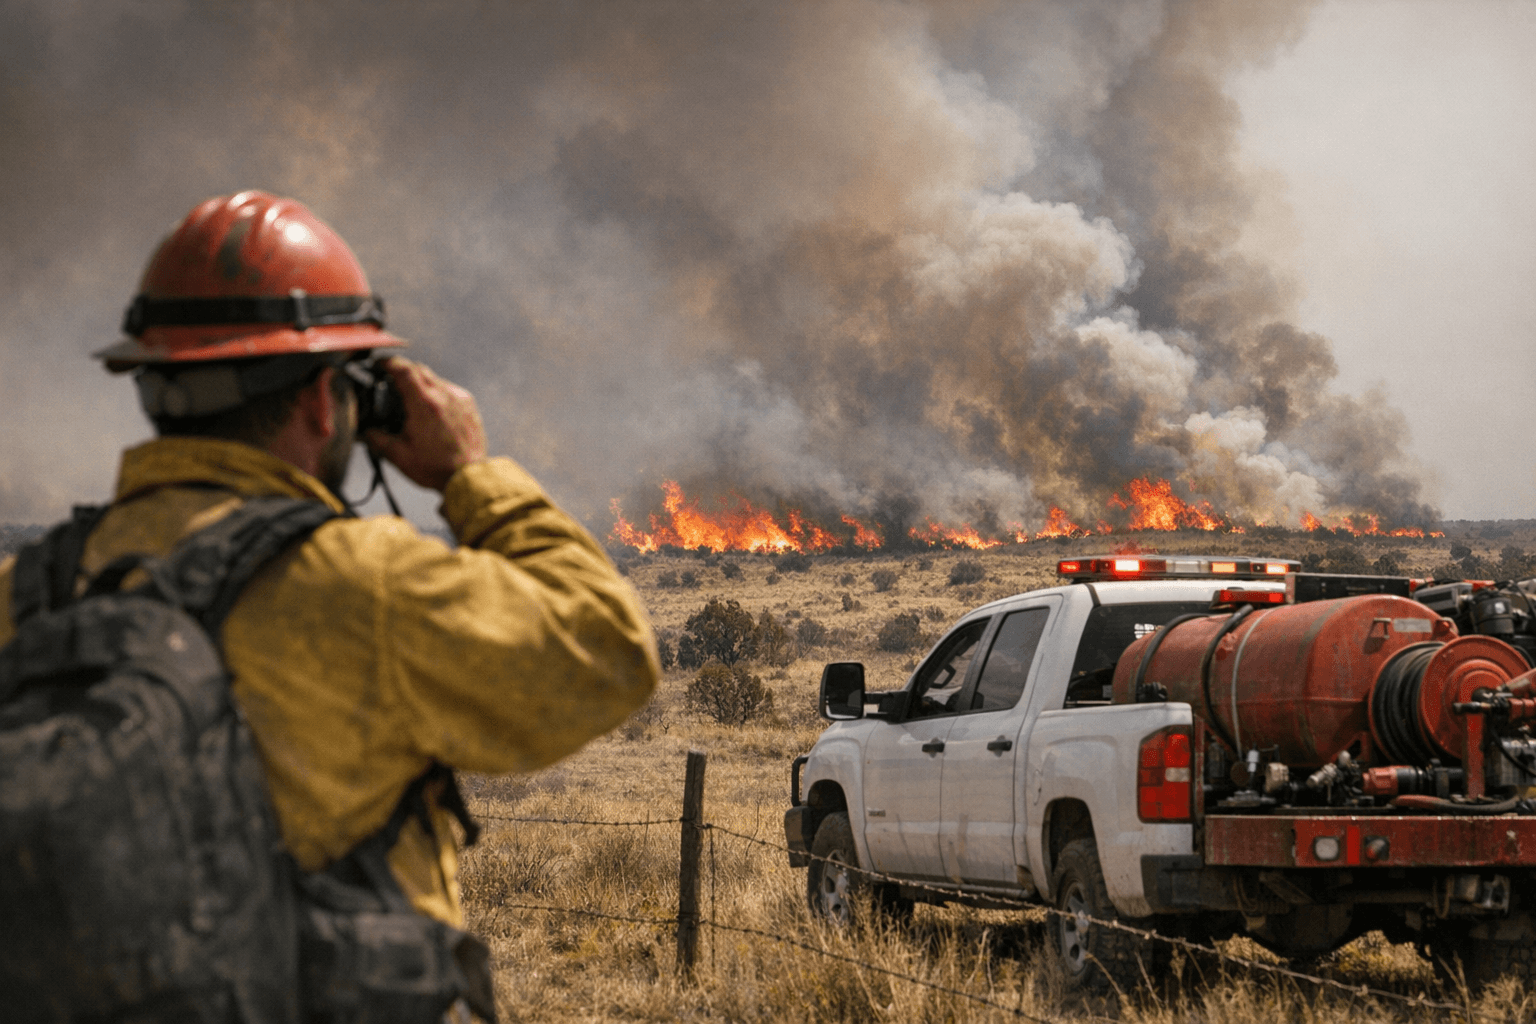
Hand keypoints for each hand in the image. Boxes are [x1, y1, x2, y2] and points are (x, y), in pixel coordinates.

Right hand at [363, 357, 487, 492]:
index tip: (378, 365)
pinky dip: (436, 393)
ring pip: (434, 378)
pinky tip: (430, 410)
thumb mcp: (398, 456)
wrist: (468, 477)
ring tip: (409, 399)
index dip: (387, 363)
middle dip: (401, 370)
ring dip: (419, 382)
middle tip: (390, 380)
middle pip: (418, 368)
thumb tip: (365, 430)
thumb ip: (376, 439)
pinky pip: (449, 389)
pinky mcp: (469, 405)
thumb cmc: (435, 469)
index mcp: (423, 404)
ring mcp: (459, 398)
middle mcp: (443, 396)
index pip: (403, 369)